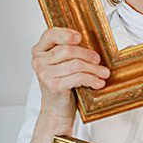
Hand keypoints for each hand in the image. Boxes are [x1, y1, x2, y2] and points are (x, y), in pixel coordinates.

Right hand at [29, 28, 108, 142]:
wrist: (56, 109)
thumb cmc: (63, 83)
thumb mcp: (63, 64)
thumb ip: (69, 51)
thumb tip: (91, 41)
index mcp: (39, 51)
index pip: (50, 34)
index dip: (66, 33)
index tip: (80, 37)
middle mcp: (38, 61)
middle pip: (68, 50)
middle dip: (88, 55)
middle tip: (99, 61)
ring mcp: (44, 74)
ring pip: (76, 64)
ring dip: (94, 69)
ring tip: (104, 73)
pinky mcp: (53, 86)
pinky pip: (78, 77)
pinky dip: (92, 79)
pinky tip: (99, 82)